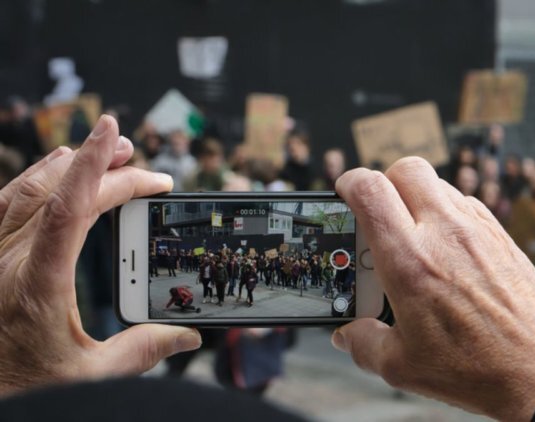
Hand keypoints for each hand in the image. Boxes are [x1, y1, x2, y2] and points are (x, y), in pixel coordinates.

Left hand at [0, 115, 200, 395]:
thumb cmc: (18, 385)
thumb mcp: (86, 375)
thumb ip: (141, 351)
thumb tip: (187, 335)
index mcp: (37, 285)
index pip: (69, 209)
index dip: (94, 165)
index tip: (115, 133)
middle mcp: (8, 260)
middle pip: (58, 193)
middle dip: (105, 169)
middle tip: (143, 168)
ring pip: (27, 189)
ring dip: (69, 165)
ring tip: (107, 155)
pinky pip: (5, 202)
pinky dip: (36, 178)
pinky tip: (54, 171)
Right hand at [333, 157, 534, 420]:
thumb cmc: (478, 370)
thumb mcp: (402, 366)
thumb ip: (364, 344)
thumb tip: (349, 334)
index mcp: (410, 262)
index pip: (370, 190)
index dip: (349, 183)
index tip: (344, 193)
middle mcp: (445, 233)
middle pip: (406, 168)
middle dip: (384, 182)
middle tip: (378, 214)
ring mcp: (478, 230)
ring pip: (438, 183)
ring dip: (417, 199)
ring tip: (412, 237)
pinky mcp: (502, 235)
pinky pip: (466, 203)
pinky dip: (447, 214)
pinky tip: (446, 250)